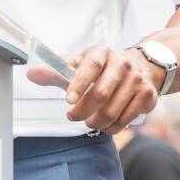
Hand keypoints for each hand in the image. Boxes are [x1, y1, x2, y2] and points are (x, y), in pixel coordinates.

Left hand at [33, 45, 163, 134]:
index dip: (79, 85)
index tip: (68, 101)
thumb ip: (56, 71)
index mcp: (102, 53)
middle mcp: (122, 63)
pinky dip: (113, 127)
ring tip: (89, 122)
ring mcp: (137, 80)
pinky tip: (105, 126)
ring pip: (114, 109)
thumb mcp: (80, 64)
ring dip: (97, 122)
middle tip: (73, 117)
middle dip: (83, 111)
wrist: (141, 66)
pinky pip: (128, 118)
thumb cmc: (103, 67)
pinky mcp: (148, 95)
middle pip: (101, 93)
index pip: (89, 67)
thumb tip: (30, 74)